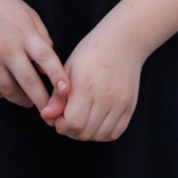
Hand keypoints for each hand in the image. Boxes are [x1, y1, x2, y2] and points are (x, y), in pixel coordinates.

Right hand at [0, 0, 62, 107]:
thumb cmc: (1, 5)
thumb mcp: (28, 15)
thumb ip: (42, 40)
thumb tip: (48, 68)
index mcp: (24, 33)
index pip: (46, 59)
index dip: (58, 77)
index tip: (66, 92)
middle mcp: (6, 47)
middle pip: (29, 82)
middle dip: (43, 101)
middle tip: (50, 112)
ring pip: (9, 91)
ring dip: (22, 100)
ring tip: (28, 101)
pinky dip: (0, 96)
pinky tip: (6, 91)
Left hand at [51, 21, 143, 141]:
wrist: (123, 42)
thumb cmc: (90, 54)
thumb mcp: (68, 69)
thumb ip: (57, 97)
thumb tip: (47, 117)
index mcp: (86, 86)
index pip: (72, 123)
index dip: (60, 125)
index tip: (57, 117)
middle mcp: (105, 97)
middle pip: (84, 133)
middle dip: (70, 130)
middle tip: (66, 118)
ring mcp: (120, 103)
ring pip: (99, 135)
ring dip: (86, 133)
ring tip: (81, 119)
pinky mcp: (130, 107)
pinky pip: (115, 133)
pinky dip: (102, 133)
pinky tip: (95, 121)